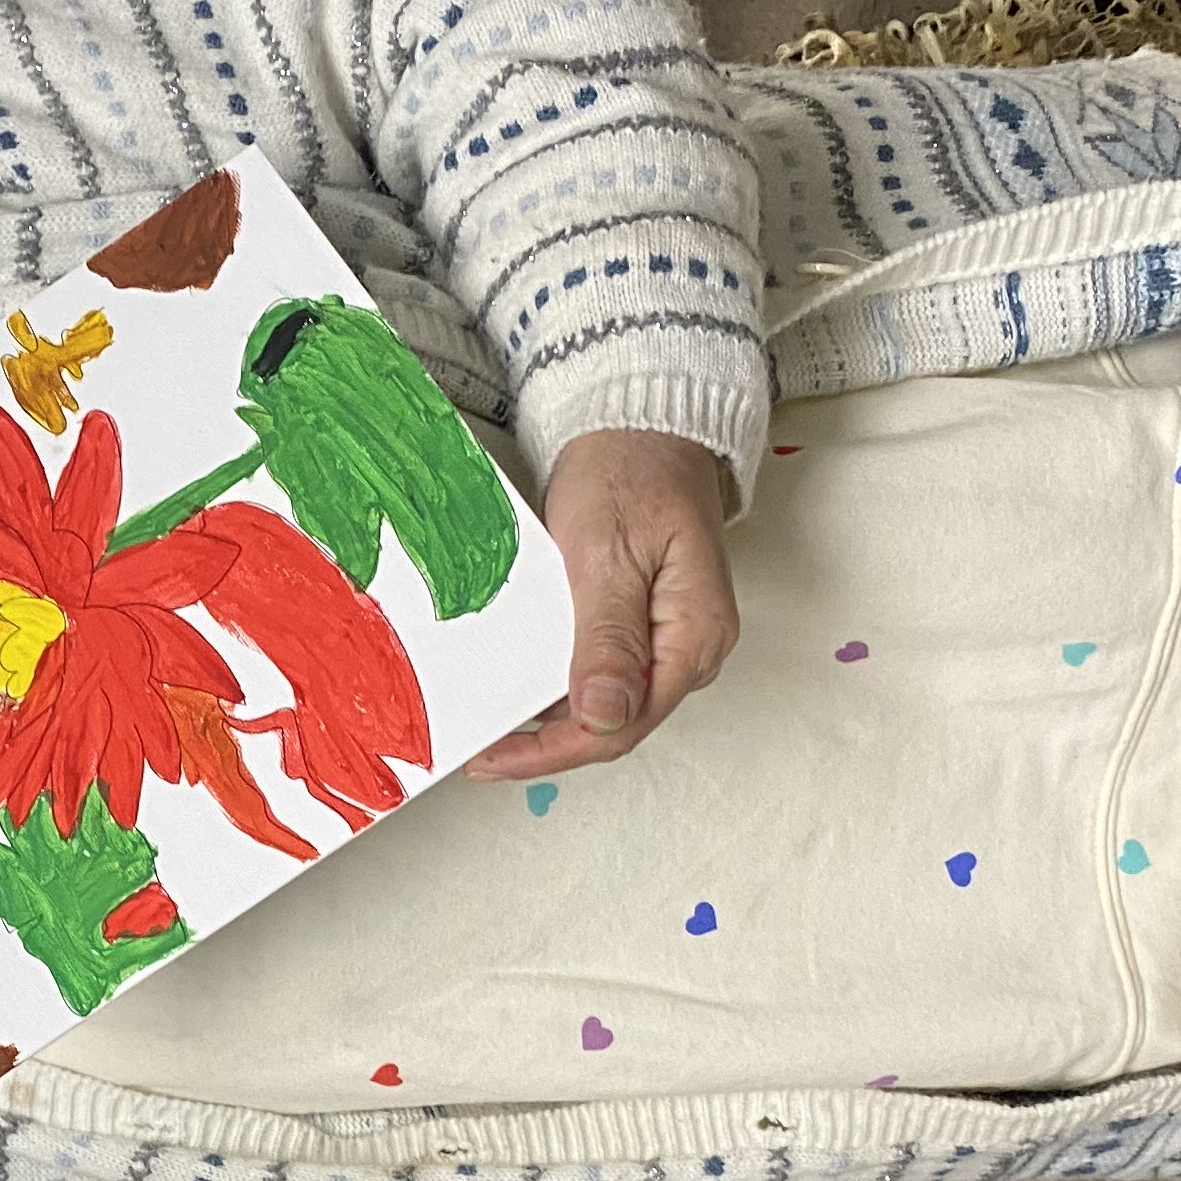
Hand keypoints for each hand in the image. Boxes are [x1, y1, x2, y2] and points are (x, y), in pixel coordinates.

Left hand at [467, 430, 739, 782]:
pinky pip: (608, 671)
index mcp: (695, 637)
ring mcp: (673, 636)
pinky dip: (564, 685)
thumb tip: (604, 718)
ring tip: (496, 726)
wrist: (642, 424)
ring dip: (554, 719)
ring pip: (611, 702)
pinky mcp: (651, 622)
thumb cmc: (630, 473)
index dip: (557, 750)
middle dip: (551, 744)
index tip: (499, 756)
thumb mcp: (607, 555)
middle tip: (485, 749)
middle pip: (620, 723)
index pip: (625, 724)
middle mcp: (693, 648)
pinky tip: (526, 686)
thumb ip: (608, 639)